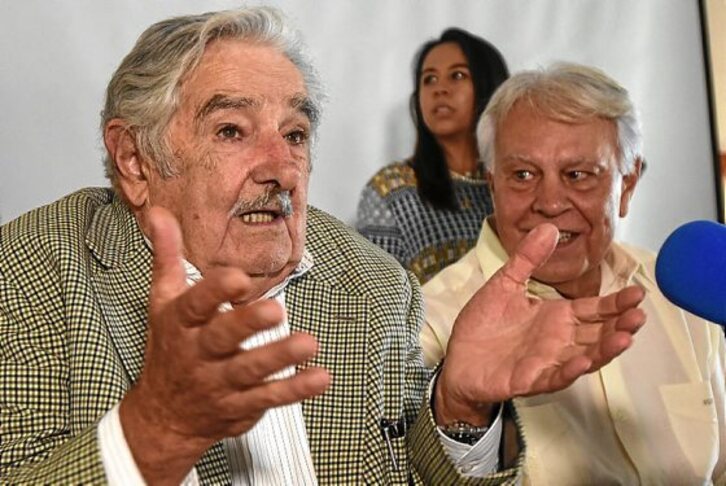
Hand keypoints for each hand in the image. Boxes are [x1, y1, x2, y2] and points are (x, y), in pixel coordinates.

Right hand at [119, 207, 329, 483]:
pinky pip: (269, 397)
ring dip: (279, 357)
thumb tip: (160, 214)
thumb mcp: (163, 301)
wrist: (163, 417)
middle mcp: (198, 353)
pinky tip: (320, 377)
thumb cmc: (169, 348)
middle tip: (276, 311)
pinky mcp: (240, 405)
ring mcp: (219, 382)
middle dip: (247, 324)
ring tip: (309, 343)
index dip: (215, 292)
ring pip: (249, 370)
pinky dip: (295, 389)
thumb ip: (168, 257)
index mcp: (181, 323)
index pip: (195, 305)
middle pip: (222, 338)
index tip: (238, 278)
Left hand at [435, 223, 645, 425]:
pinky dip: (569, 371)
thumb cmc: (483, 324)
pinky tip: (583, 361)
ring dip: (605, 350)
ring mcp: (547, 362)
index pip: (594, 309)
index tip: (638, 293)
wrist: (457, 358)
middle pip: (598, 334)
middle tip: (639, 316)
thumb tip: (548, 228)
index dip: (616, 303)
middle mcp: (558, 340)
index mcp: (556, 316)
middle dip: (620, 326)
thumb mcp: (505, 284)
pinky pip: (554, 377)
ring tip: (625, 338)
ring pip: (585, 357)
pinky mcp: (529, 379)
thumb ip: (528, 259)